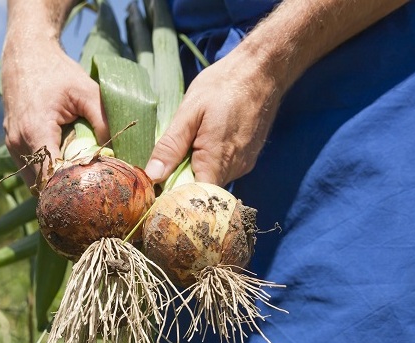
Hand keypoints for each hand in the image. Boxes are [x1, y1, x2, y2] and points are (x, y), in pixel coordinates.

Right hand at [2, 39, 109, 185]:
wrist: (26, 53)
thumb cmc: (58, 71)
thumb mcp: (87, 91)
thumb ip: (103, 121)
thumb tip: (119, 152)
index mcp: (36, 132)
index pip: (51, 177)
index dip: (72, 189)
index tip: (94, 193)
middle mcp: (19, 142)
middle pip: (42, 186)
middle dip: (65, 193)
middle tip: (91, 196)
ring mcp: (12, 144)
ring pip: (33, 182)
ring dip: (54, 186)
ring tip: (80, 186)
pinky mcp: (11, 143)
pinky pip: (29, 170)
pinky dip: (46, 175)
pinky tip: (66, 172)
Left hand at [144, 48, 281, 186]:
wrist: (262, 70)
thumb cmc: (223, 85)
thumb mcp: (189, 111)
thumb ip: (171, 147)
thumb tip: (152, 176)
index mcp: (216, 161)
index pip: (193, 199)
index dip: (174, 199)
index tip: (156, 191)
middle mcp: (234, 169)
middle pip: (202, 192)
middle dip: (181, 184)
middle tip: (165, 166)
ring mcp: (244, 165)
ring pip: (212, 181)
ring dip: (195, 172)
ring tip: (187, 148)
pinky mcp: (248, 159)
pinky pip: (224, 171)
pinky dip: (209, 164)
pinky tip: (203, 144)